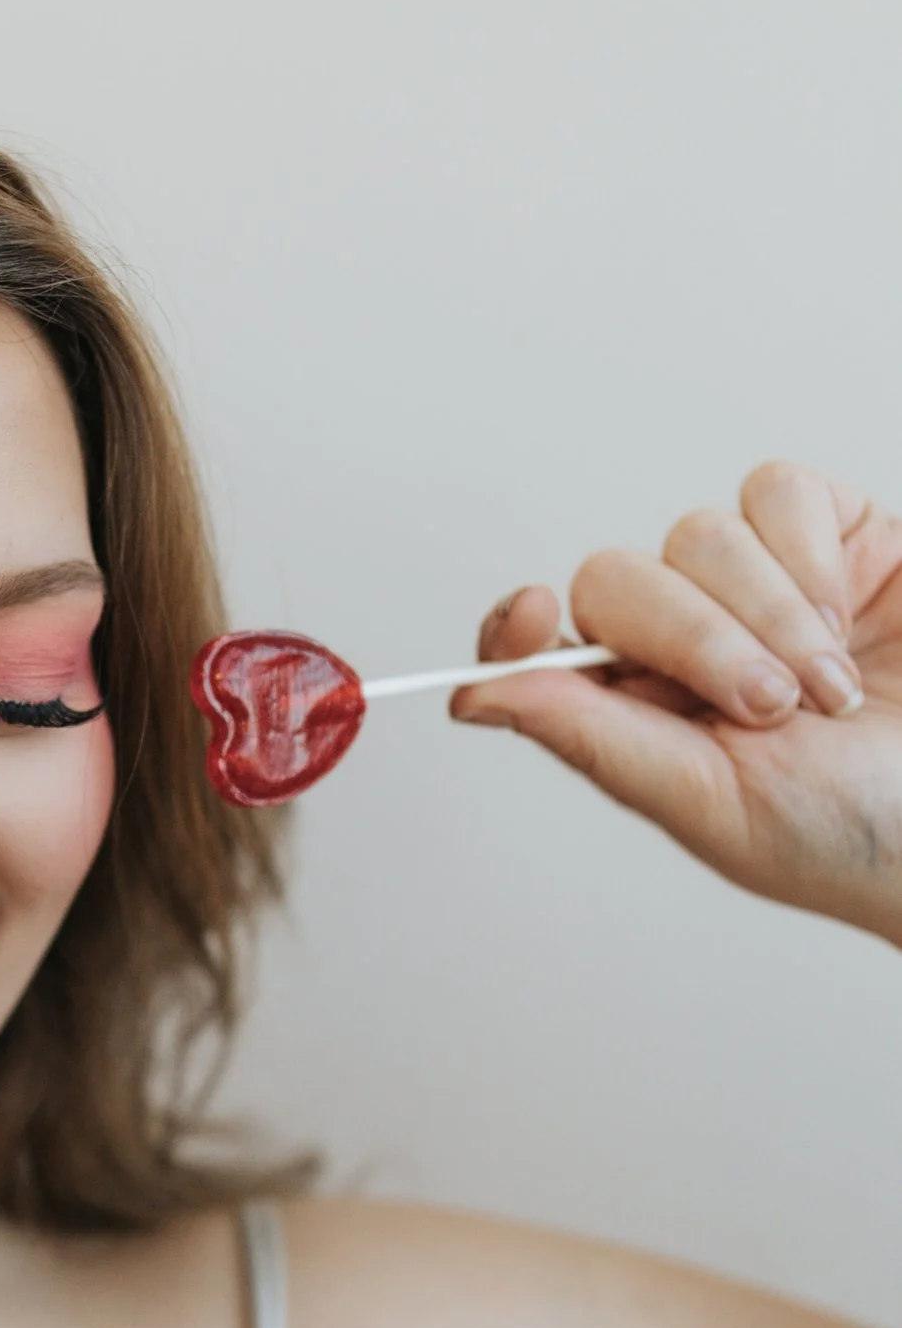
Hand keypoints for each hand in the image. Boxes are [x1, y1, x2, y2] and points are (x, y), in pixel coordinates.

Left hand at [451, 461, 901, 943]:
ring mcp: (760, 583)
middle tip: (771, 709)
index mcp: (641, 712)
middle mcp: (688, 640)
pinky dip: (808, 555)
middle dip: (692, 641)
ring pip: (696, 535)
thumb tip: (475, 695)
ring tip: (830, 689)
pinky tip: (850, 616)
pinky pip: (776, 493)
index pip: (542, 646)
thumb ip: (595, 738)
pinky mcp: (834, 531)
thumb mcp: (712, 802)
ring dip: (768, 616)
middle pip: (617, 581)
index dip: (519, 627)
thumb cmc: (852, 834)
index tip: (530, 619)